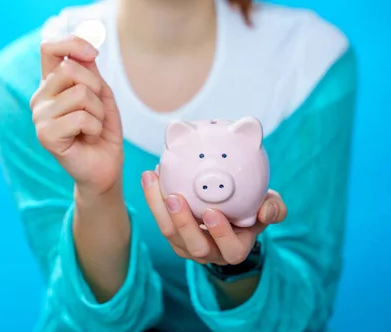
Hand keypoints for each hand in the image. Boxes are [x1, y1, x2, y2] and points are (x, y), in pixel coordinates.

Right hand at [30, 35, 123, 197]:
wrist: (103, 167)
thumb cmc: (101, 131)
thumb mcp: (101, 95)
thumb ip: (90, 71)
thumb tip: (85, 49)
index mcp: (51, 84)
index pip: (49, 48)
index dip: (72, 43)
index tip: (93, 54)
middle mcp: (40, 97)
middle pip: (70, 68)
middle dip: (96, 87)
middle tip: (97, 110)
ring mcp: (39, 116)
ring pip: (79, 93)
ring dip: (98, 112)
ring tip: (93, 127)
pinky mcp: (45, 135)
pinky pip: (80, 117)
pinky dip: (95, 127)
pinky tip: (88, 138)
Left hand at [141, 170, 286, 264]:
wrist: (232, 209)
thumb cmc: (253, 209)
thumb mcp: (269, 207)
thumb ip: (274, 209)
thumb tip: (265, 211)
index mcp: (235, 248)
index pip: (231, 249)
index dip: (220, 234)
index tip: (212, 212)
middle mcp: (210, 252)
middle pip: (193, 245)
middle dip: (182, 222)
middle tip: (174, 197)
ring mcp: (187, 245)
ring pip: (169, 232)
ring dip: (158, 206)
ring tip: (152, 179)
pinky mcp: (172, 232)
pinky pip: (159, 217)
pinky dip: (153, 197)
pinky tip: (151, 174)